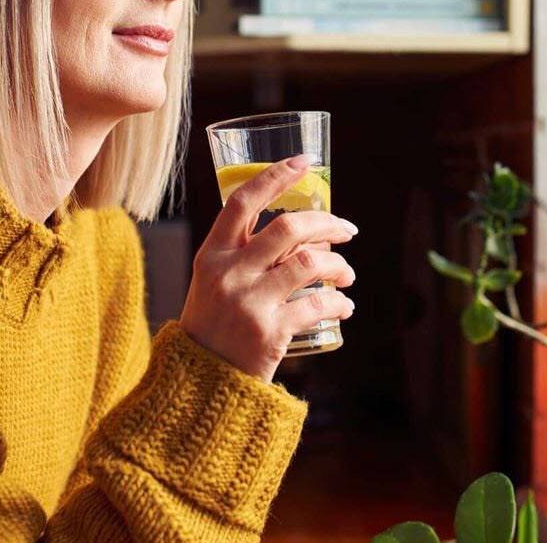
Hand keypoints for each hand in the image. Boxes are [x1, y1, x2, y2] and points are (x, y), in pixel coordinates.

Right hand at [179, 154, 357, 382]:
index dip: (276, 175)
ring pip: (310, 263)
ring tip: (346, 274)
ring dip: (339, 264)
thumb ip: (245, 255)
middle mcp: (229, 273)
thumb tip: (301, 229)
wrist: (199, 384)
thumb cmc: (213, 326)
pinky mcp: (270, 333)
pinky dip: (339, 302)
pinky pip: (318, 305)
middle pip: (288, 228)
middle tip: (347, 229)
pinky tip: (344, 306)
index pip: (243, 201)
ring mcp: (250, 303)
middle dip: (327, 223)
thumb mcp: (214, 282)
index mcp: (212, 255)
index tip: (305, 162)